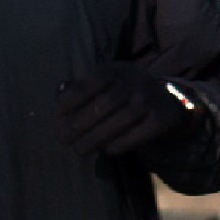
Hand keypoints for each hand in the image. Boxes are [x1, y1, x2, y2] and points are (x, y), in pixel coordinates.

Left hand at [58, 63, 194, 156]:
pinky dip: (122, 142)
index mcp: (116, 70)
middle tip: (63, 139)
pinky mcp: (162, 118)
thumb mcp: (102, 84)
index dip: (74, 96)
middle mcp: (136, 80)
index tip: (56, 114)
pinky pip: (141, 132)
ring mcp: (151, 99)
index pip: (95, 80)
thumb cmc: (121, 93)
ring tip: (80, 150)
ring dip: (98, 136)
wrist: (163, 101)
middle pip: (107, 101)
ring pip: (124, 118)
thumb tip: (58, 93)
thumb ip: (79, 88)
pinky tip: (107, 150)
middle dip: (82, 122)